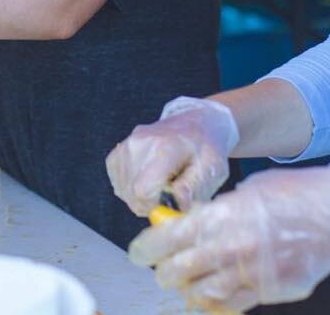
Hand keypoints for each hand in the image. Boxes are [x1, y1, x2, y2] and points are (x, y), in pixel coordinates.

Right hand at [107, 97, 238, 213]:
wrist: (196, 122)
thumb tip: (178, 203)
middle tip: (168, 196)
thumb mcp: (212, 169)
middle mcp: (140, 143)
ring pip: (122, 188)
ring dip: (140, 196)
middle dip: (149, 204)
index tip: (168, 207)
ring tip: (161, 185)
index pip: (143, 190)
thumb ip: (195, 187)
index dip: (153, 207)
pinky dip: (130, 187)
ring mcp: (128, 144)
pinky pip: (117, 179)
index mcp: (165, 148)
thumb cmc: (206, 149)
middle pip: (131, 192)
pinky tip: (147, 181)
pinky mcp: (120, 149)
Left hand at [128, 157, 329, 311]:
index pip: (168, 239)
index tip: (139, 253)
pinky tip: (210, 299)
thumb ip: (217, 213)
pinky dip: (215, 305)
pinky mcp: (268, 292)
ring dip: (188, 292)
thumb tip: (189, 226)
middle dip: (165, 272)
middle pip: (179, 271)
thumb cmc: (294, 195)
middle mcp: (230, 248)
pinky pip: (231, 306)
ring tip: (185, 286)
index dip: (146, 249)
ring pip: (201, 295)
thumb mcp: (246, 193)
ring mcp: (250, 273)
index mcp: (221, 217)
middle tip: (164, 269)